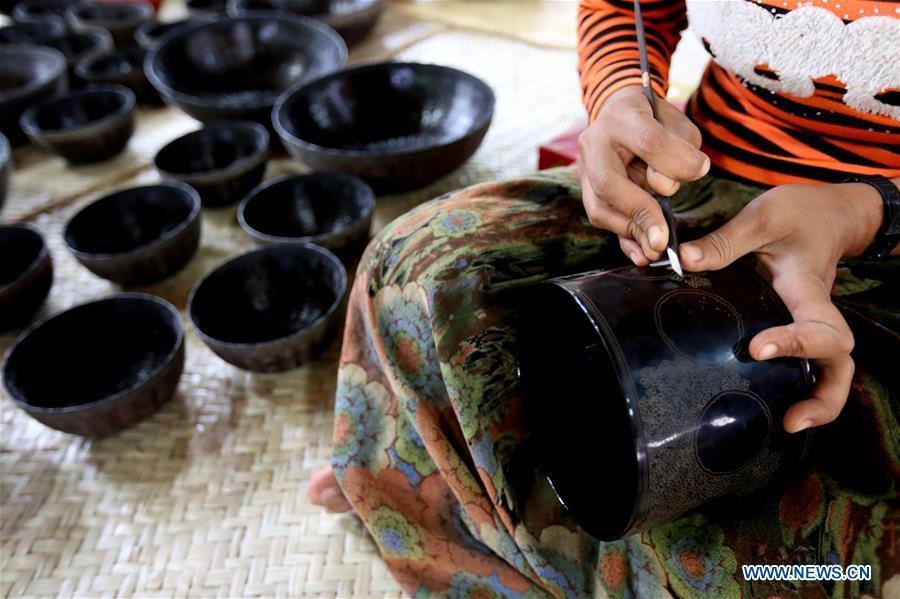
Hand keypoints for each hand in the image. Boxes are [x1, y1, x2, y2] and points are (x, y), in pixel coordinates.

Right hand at [578, 85, 709, 264]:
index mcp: (622, 117)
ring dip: (629, 231)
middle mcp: (594, 144)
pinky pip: (601, 218)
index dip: (672, 163)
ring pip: (599, 207)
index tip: (700, 174)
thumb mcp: (678, 125)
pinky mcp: (587, 191)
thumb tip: (667, 187)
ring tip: (656, 249)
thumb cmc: (656, 121)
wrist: (622, 115)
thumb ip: (679, 152)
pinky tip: (641, 254)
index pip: (648, 141)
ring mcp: (585, 170)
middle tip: (662, 240)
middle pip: (608, 182)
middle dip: (638, 213)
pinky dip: (623, 238)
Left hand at [679, 182, 885, 431]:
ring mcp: (811, 323)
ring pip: (831, 369)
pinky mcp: (798, 326)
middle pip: (839, 362)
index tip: (757, 348)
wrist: (834, 213)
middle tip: (791, 420)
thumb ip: (726, 239)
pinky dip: (799, 386)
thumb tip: (683, 260)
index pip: (818, 324)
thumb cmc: (802, 212)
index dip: (796, 343)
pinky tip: (770, 401)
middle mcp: (817, 313)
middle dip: (824, 394)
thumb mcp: (766, 215)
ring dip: (818, 400)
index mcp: (809, 289)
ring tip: (788, 424)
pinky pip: (809, 363)